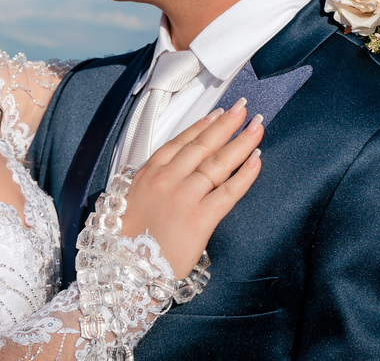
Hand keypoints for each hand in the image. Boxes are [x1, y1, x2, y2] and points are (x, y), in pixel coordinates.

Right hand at [120, 99, 262, 277]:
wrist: (123, 270)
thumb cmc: (126, 240)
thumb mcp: (133, 198)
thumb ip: (154, 181)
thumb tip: (176, 168)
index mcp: (149, 173)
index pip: (181, 141)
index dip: (203, 125)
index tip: (219, 114)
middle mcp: (167, 180)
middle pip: (203, 145)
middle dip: (227, 125)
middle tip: (245, 109)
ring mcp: (184, 197)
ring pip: (217, 163)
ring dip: (241, 142)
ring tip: (256, 128)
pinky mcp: (199, 219)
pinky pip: (227, 192)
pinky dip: (244, 175)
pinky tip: (256, 160)